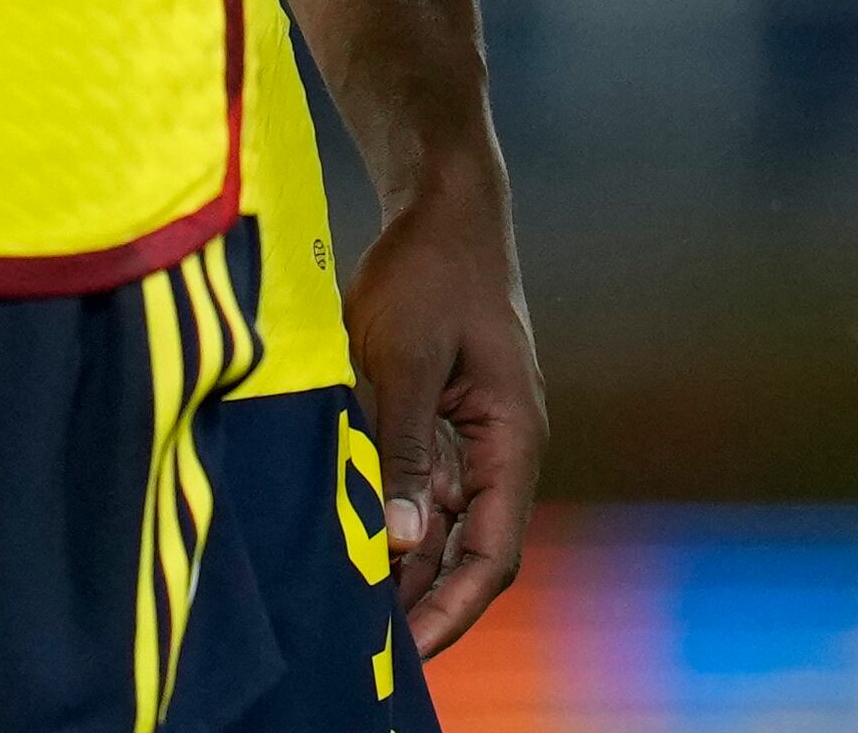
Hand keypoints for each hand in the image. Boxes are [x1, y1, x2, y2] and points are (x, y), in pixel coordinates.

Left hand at [341, 154, 542, 655]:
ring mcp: (471, 435)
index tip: (407, 654)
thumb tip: (402, 541)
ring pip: (440, 525)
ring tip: (347, 608)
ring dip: (401, 564)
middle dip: (420, 602)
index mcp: (511, 438)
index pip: (492, 554)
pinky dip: (389, 519)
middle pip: (467, 550)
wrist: (440, 203)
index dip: (451, 610)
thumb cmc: (429, 270)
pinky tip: (347, 542)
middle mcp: (499, 448)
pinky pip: (419, 487)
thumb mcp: (403, 358)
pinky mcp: (440, 417)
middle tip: (361, 647)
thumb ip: (403, 450)